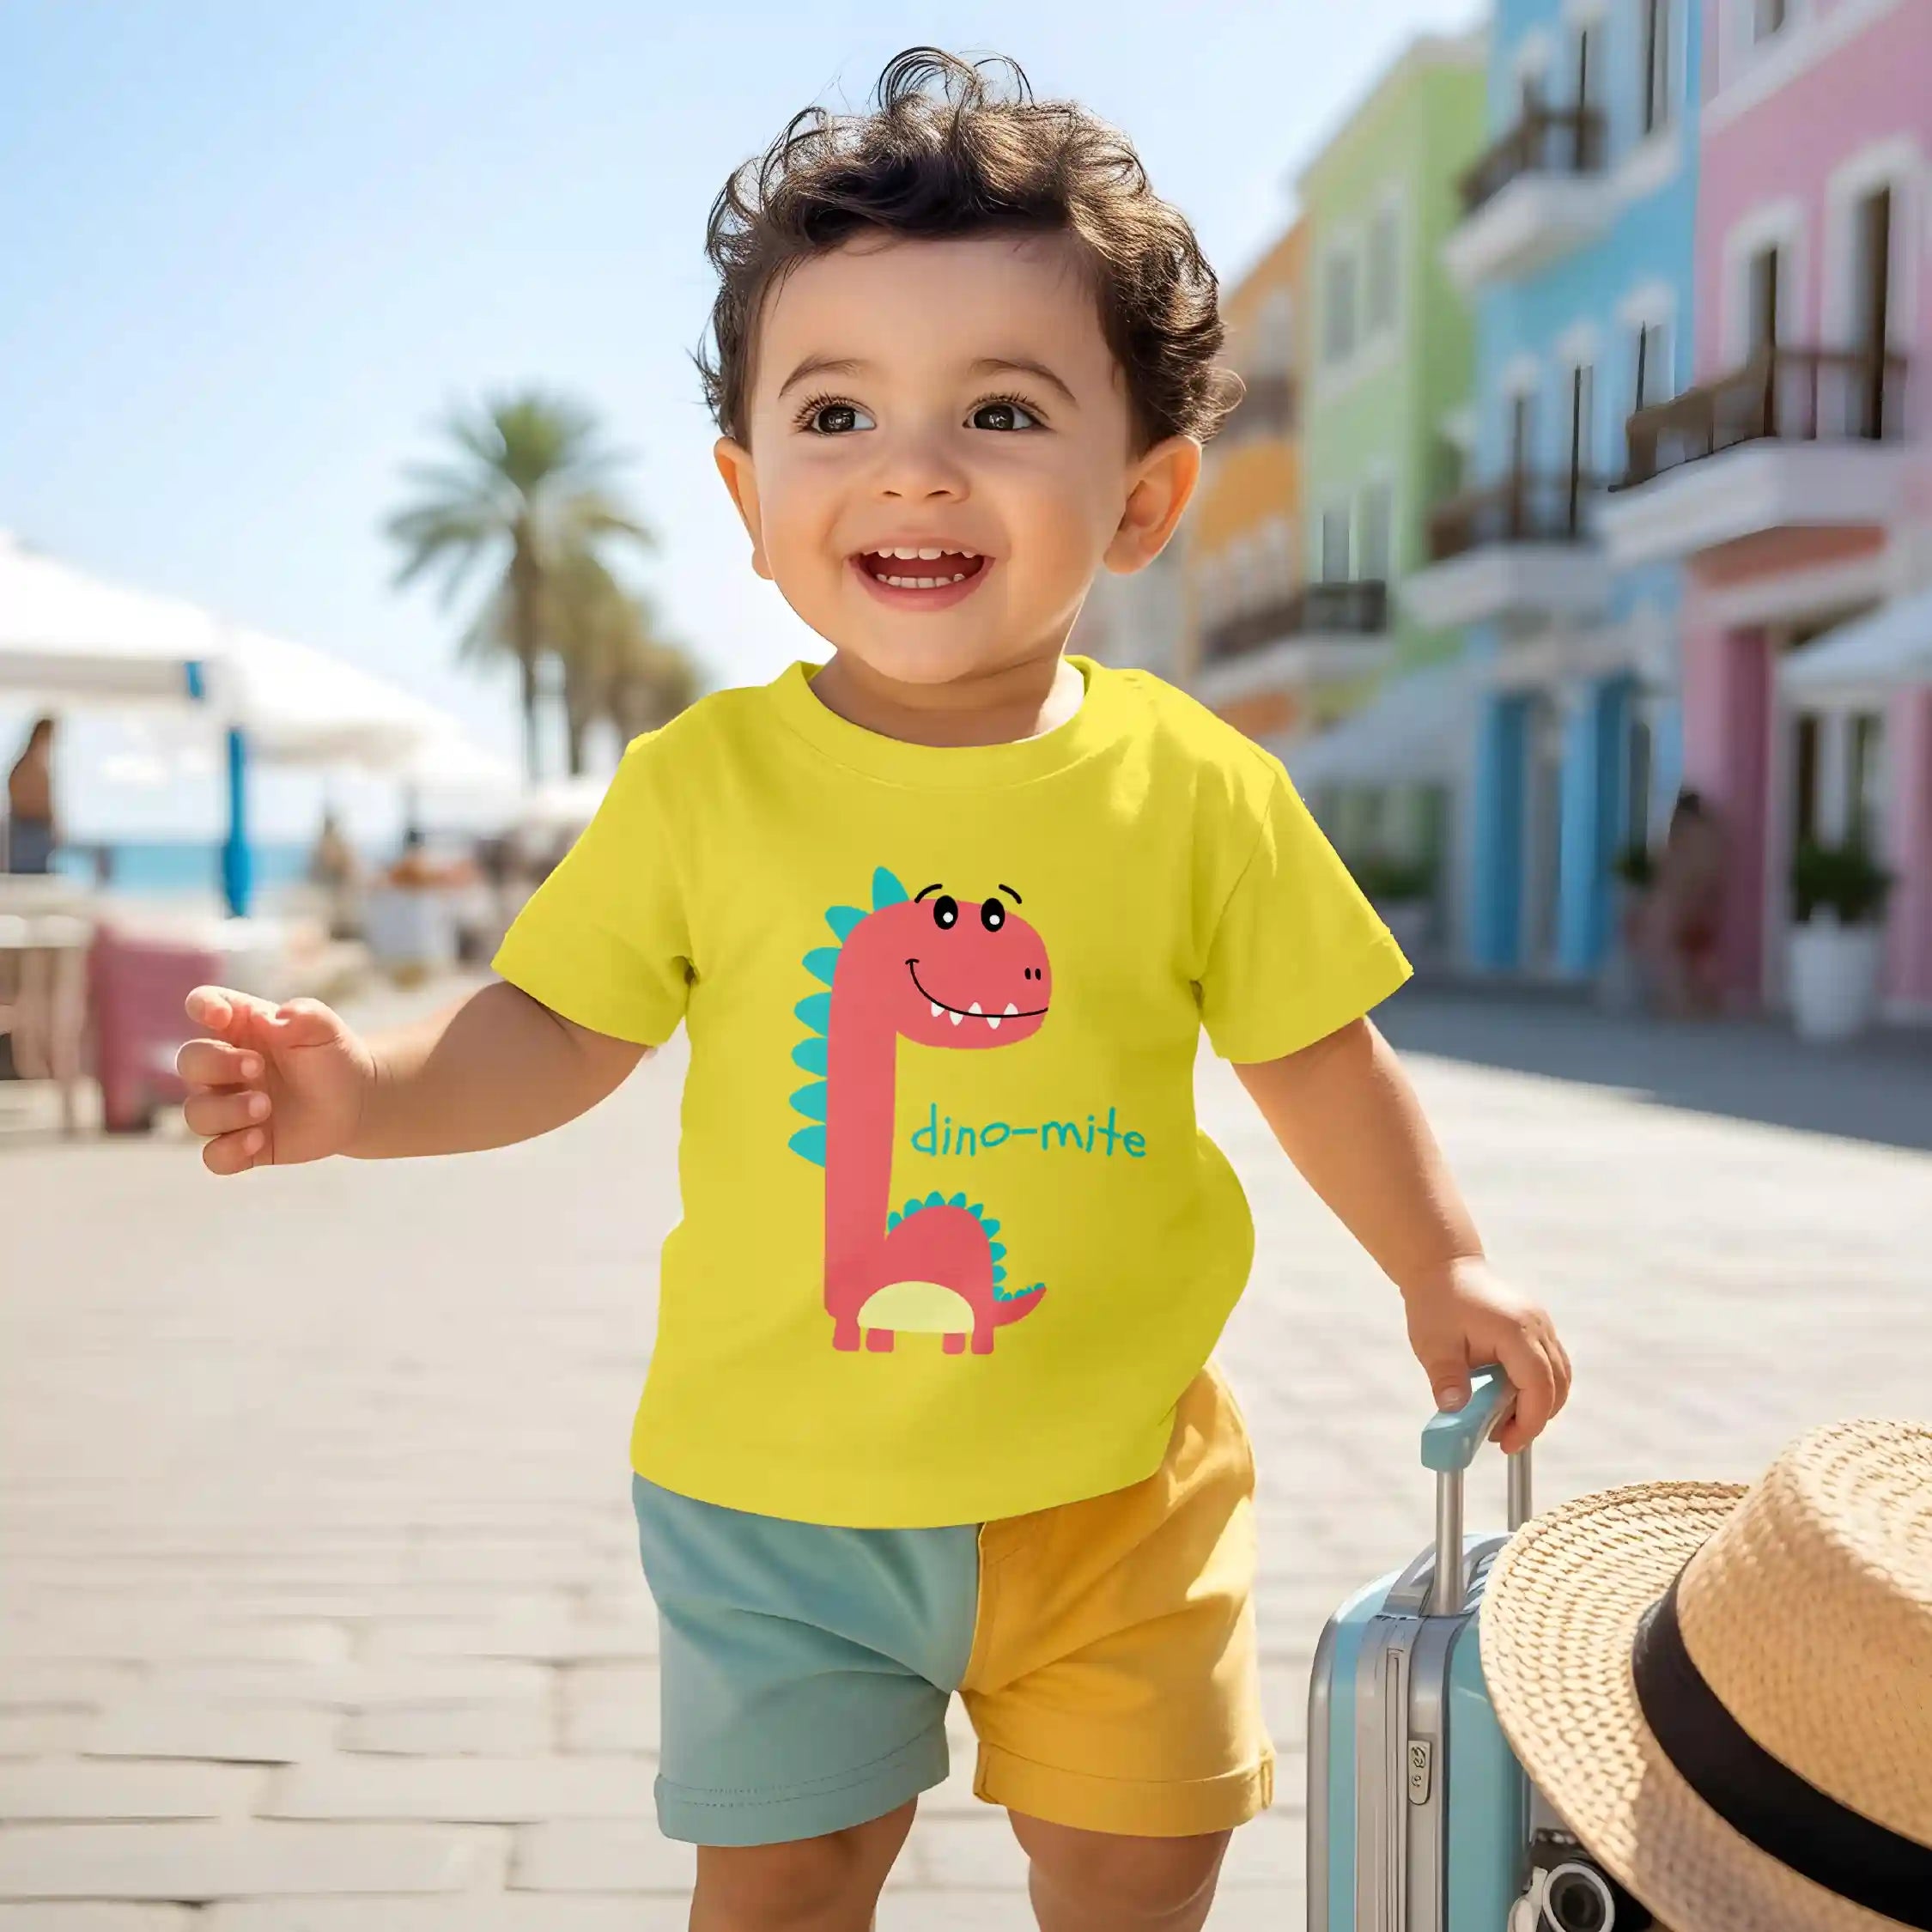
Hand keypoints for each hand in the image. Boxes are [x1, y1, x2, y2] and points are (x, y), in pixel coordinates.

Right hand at [175, 987, 374, 1175]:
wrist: (356, 1101)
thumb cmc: (331, 1056)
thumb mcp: (325, 1029)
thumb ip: (302, 1015)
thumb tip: (268, 1019)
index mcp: (239, 1027)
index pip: (202, 1006)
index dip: (202, 1007)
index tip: (220, 1016)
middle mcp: (223, 1067)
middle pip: (190, 1061)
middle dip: (216, 1064)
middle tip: (257, 1067)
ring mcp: (228, 1106)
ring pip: (196, 1113)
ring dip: (226, 1111)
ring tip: (266, 1107)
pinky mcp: (240, 1144)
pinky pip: (214, 1156)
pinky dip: (228, 1151)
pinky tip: (258, 1139)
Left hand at [1402, 1257, 1571, 1452]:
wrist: (1444, 1266)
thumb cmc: (1437, 1302)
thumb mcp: (1433, 1344)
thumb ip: (1446, 1379)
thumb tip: (1455, 1411)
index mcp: (1514, 1330)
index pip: (1538, 1385)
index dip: (1530, 1420)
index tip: (1507, 1443)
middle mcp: (1537, 1326)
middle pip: (1558, 1384)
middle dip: (1536, 1418)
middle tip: (1502, 1437)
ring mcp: (1542, 1324)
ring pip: (1560, 1376)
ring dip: (1540, 1403)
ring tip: (1503, 1420)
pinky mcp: (1538, 1326)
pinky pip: (1551, 1364)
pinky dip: (1538, 1387)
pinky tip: (1507, 1397)